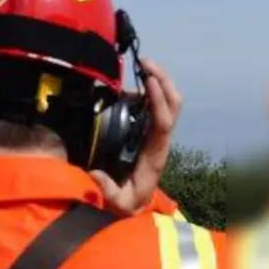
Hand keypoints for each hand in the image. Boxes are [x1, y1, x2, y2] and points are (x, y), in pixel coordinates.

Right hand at [91, 56, 182, 215]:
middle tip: (145, 61)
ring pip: (167, 103)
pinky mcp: (147, 132)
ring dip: (157, 81)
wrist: (136, 207)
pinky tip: (128, 85)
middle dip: (164, 81)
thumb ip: (109, 191)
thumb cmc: (128, 204)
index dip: (158, 101)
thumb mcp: (119, 204)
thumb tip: (94, 174)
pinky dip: (144, 92)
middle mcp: (160, 140)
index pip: (163, 123)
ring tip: (138, 65)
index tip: (148, 80)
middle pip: (174, 105)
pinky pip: (151, 107)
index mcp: (155, 154)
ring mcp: (155, 134)